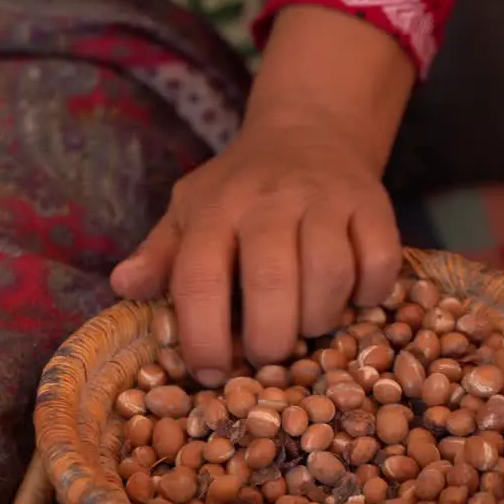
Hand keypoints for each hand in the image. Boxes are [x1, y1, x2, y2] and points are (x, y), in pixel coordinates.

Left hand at [110, 120, 402, 384]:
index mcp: (214, 209)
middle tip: (267, 356)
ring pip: (330, 275)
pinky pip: (380, 263)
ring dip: (319, 319)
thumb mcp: (188, 212)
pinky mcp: (373, 203)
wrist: (309, 131)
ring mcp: (325, 199)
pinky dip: (369, 293)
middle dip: (269, 339)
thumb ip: (160, 254)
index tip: (210, 372)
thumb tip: (123, 286)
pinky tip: (350, 297)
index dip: (203, 336)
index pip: (199, 278)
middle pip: (270, 282)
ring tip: (307, 324)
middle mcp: (269, 200)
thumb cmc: (238, 189)